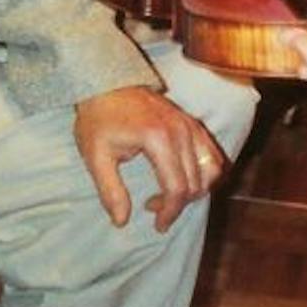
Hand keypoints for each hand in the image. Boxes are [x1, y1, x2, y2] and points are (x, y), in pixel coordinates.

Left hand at [73, 84, 224, 231]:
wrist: (105, 81)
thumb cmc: (99, 119)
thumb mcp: (95, 156)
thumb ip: (110, 190)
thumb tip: (121, 221)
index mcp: (158, 138)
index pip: (177, 188)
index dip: (170, 212)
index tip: (157, 224)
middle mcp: (180, 130)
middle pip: (196, 182)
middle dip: (178, 204)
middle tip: (152, 207)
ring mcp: (189, 123)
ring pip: (210, 168)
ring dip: (195, 189)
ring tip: (169, 194)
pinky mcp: (191, 121)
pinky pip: (211, 152)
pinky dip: (205, 171)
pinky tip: (184, 178)